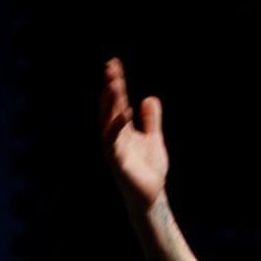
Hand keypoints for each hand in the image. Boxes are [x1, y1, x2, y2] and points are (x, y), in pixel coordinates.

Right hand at [101, 57, 167, 206]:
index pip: (117, 102)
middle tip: (111, 67)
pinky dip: (116, 126)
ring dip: (110, 103)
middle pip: (109, 107)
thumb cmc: (148, 170)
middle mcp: (113, 136)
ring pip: (108, 120)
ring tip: (113, 84)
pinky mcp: (117, 161)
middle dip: (110, 88)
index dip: (115, 83)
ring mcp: (113, 148)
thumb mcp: (153, 139)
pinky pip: (114, 141)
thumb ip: (151, 121)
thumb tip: (149, 98)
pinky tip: (123, 113)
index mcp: (121, 129)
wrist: (151, 197)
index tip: (114, 64)